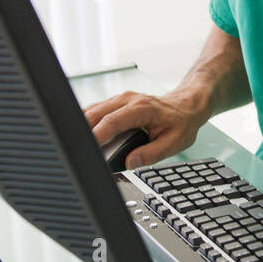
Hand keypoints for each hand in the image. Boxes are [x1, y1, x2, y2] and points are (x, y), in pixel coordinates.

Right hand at [82, 89, 204, 168]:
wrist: (187, 105)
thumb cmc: (181, 123)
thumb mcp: (175, 142)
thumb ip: (152, 153)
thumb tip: (131, 162)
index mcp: (143, 108)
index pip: (113, 121)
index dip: (97, 134)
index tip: (87, 147)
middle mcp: (128, 100)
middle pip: (96, 113)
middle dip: (83, 131)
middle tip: (76, 150)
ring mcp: (120, 99)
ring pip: (92, 110)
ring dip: (82, 126)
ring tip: (77, 145)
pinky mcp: (116, 102)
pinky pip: (96, 110)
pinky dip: (87, 122)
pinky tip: (83, 135)